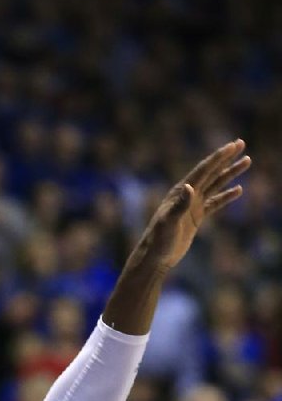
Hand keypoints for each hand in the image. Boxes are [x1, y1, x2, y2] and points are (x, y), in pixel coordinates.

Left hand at [141, 139, 250, 271]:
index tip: (232, 146)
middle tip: (241, 143)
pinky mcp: (196, 217)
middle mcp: (187, 195)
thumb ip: (180, 204)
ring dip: (230, 173)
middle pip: (211, 172)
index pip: (203, 170)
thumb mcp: (169, 222)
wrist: (155, 257)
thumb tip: (190, 187)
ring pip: (216, 185)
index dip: (218, 157)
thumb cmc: (159, 240)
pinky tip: (239, 190)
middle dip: (226, 158)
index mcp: (180, 192)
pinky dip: (227, 196)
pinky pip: (215, 203)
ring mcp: (192, 206)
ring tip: (246, 162)